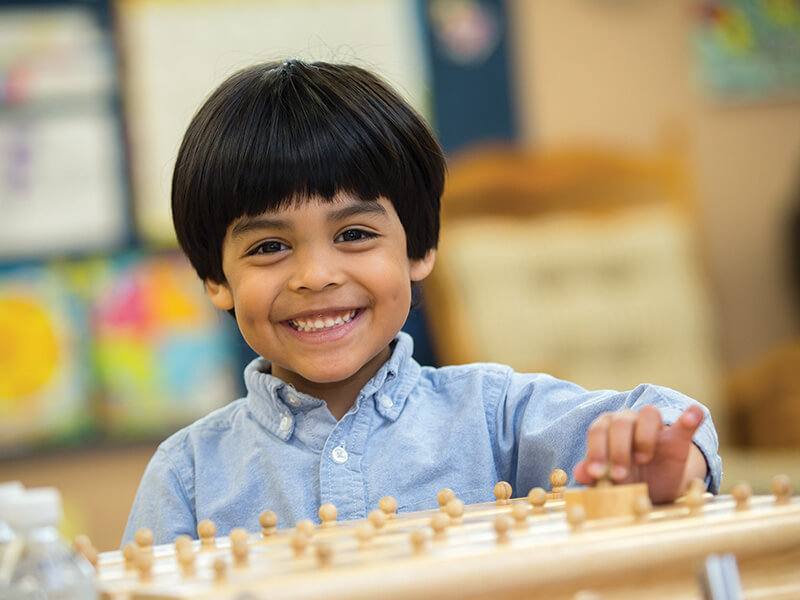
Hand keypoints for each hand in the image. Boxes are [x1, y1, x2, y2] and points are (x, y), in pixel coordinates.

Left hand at [573, 404, 707, 503]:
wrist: (654, 490)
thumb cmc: (624, 481)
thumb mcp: (608, 482)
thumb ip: (593, 475)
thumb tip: (579, 472)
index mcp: (607, 429)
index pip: (598, 430)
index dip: (596, 450)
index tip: (597, 473)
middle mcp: (628, 421)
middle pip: (620, 422)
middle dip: (617, 449)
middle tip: (619, 475)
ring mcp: (655, 428)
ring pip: (649, 414)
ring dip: (644, 436)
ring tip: (642, 459)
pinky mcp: (678, 438)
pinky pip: (685, 423)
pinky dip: (691, 416)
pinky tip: (696, 413)